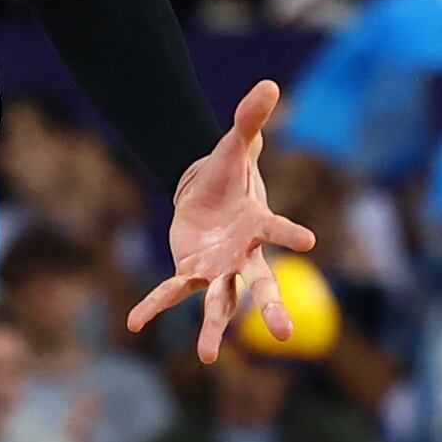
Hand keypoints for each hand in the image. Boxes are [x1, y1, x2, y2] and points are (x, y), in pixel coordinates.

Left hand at [124, 76, 318, 366]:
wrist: (205, 191)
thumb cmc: (228, 172)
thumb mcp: (235, 144)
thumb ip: (250, 118)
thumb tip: (269, 83)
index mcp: (258, 224)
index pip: (278, 229)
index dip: (291, 233)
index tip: (309, 242)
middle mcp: (242, 255)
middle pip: (259, 284)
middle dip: (270, 308)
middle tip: (286, 336)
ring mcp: (216, 268)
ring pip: (218, 302)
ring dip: (211, 330)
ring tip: (205, 358)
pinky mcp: (189, 270)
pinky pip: (171, 291)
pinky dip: (153, 306)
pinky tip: (133, 324)